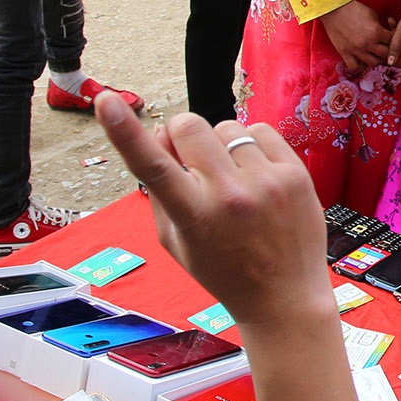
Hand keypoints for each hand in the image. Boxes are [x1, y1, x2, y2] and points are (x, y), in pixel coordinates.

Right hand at [96, 101, 335, 333]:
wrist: (286, 299)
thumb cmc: (224, 271)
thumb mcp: (176, 242)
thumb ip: (159, 190)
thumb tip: (157, 134)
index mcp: (194, 217)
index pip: (152, 166)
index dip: (123, 131)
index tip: (105, 101)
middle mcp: (230, 196)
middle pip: (189, 126)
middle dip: (181, 136)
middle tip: (190, 163)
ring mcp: (267, 182)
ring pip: (226, 127)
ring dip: (220, 147)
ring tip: (231, 181)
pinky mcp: (296, 173)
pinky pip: (260, 129)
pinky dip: (251, 145)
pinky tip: (255, 175)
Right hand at [318, 0, 390, 72]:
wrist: (334, 9)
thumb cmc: (353, 9)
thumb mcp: (372, 14)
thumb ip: (380, 27)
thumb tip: (385, 35)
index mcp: (376, 32)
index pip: (393, 41)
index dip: (393, 39)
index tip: (390, 36)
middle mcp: (367, 44)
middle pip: (386, 55)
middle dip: (388, 50)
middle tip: (385, 47)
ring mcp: (356, 50)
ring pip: (373, 63)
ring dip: (376, 59)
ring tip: (374, 54)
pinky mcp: (345, 53)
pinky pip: (355, 67)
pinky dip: (360, 66)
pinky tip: (361, 60)